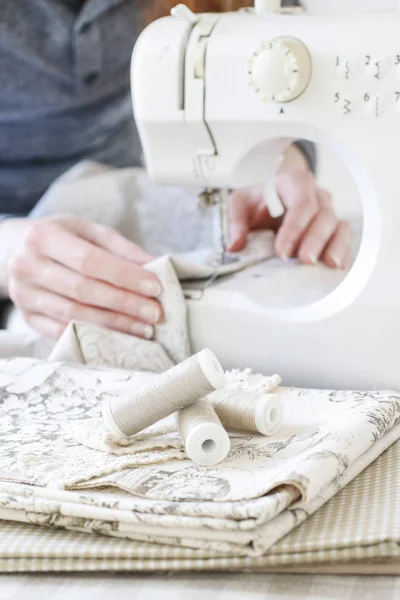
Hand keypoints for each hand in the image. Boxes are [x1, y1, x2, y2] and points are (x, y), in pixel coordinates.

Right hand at [6, 215, 162, 339]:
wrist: (18, 251)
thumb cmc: (64, 239)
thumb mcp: (90, 232)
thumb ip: (122, 248)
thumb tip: (156, 266)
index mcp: (43, 236)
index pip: (89, 260)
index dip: (124, 276)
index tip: (155, 287)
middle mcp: (27, 265)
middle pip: (83, 290)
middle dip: (125, 303)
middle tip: (156, 313)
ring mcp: (24, 295)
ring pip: (74, 315)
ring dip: (114, 324)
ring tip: (145, 328)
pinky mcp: (27, 318)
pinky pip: (63, 332)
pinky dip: (94, 335)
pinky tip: (120, 337)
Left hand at [228, 169, 351, 269]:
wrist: (271, 199)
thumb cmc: (258, 201)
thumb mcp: (240, 203)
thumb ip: (236, 222)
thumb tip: (235, 246)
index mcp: (295, 182)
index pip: (301, 204)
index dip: (294, 228)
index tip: (281, 252)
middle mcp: (317, 195)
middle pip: (323, 216)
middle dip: (314, 240)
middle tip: (305, 261)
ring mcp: (328, 211)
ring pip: (339, 226)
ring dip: (335, 246)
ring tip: (329, 265)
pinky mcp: (334, 228)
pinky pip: (344, 238)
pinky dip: (343, 252)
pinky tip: (337, 268)